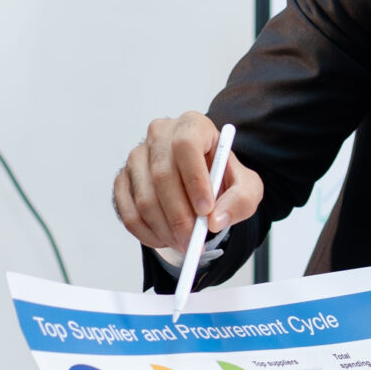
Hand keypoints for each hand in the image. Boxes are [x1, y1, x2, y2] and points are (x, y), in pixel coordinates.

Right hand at [114, 112, 263, 250]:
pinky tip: (166, 240)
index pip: (186, 145)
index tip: (206, 210)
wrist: (203, 183)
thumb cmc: (223, 180)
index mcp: (192, 125)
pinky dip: (147, 233)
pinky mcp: (123, 179)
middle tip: (194, 241)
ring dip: (165, 229)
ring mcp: (137, 156)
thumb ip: (240, 201)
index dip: (195, 179)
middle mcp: (160, 135)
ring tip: (185, 244)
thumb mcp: (246, 188)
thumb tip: (216, 220)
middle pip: (162, 175)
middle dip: (179, 216)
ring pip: (144, 198)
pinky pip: (128, 211)